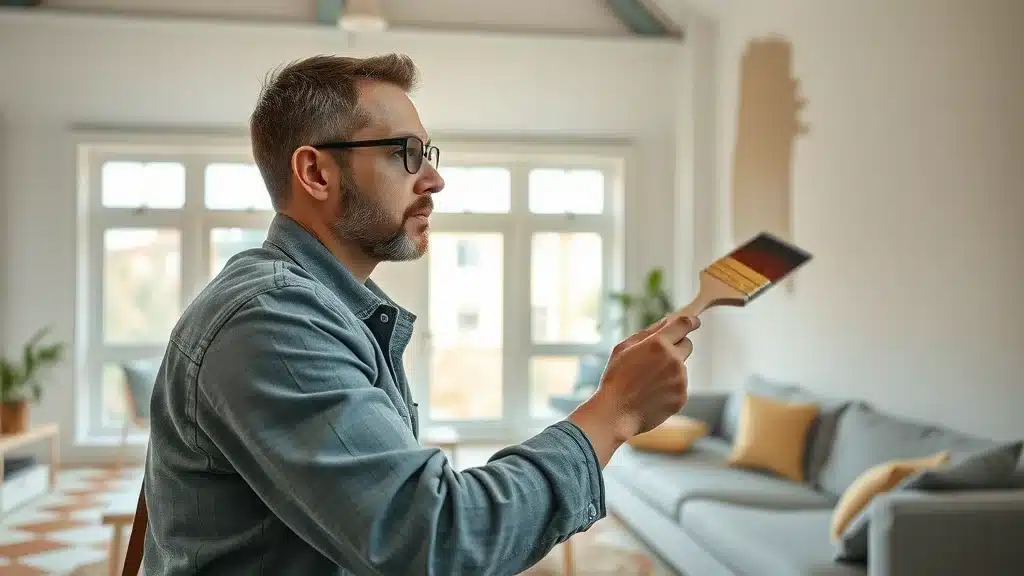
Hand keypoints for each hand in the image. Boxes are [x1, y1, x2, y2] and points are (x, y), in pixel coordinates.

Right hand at [567, 314, 698, 465]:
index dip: (691, 321)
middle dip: (677, 346)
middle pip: (687, 345)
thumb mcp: (623, 348)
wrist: (616, 413)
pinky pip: (680, 385)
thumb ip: (646, 333)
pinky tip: (652, 394)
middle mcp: (674, 360)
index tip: (694, 322)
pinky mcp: (682, 396)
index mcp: (658, 344)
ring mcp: (680, 379)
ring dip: (671, 369)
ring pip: (682, 367)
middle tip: (658, 357)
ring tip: (648, 382)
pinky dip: (670, 387)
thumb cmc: (616, 379)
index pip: (683, 325)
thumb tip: (665, 322)